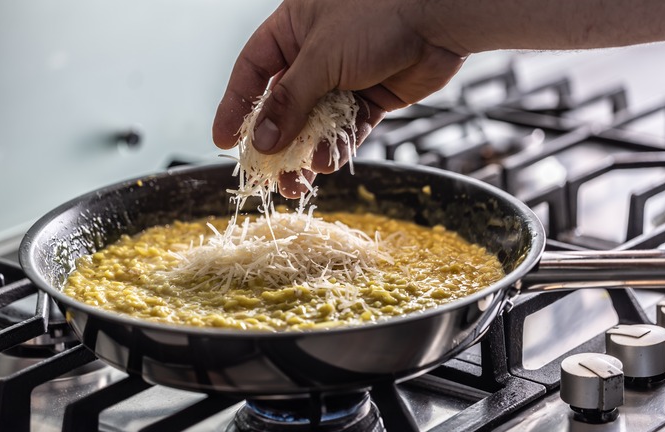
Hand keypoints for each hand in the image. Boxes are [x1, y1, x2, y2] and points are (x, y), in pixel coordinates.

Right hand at [212, 0, 467, 197]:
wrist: (439, 16)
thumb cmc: (378, 14)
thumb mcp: (322, 57)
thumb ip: (290, 101)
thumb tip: (263, 140)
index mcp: (293, 30)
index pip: (252, 71)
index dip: (235, 106)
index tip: (225, 140)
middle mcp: (316, 55)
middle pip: (285, 105)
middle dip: (276, 142)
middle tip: (267, 175)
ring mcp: (345, 78)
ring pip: (316, 123)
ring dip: (306, 153)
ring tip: (298, 182)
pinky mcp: (372, 98)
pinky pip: (347, 129)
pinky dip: (338, 146)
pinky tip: (329, 160)